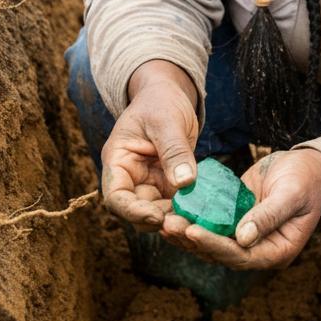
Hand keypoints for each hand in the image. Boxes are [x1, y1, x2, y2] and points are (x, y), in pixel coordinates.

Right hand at [100, 60, 199, 231]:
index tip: (158, 217)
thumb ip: (174, 150)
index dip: (133, 212)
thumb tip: (185, 183)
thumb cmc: (160, 102)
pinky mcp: (167, 184)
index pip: (116, 197)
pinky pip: (174, 202)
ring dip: (174, 218)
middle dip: (158, 220)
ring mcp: (148, 182)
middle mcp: (130, 177)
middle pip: (136, 210)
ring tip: (196, 222)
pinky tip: (204, 212)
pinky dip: (186, 208)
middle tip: (184, 225)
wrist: (169, 95)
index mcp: (117, 161)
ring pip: (156, 211)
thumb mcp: (166, 121)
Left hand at [160, 148, 320, 269]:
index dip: (215, 245)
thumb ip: (269, 216)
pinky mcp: (236, 218)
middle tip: (168, 226)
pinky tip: (176, 210)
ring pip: (212, 241)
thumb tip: (243, 238)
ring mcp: (246, 235)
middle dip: (193, 239)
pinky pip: (214, 222)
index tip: (192, 231)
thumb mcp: (292, 195)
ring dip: (188, 232)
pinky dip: (196, 217)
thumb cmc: (306, 180)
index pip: (240, 255)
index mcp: (276, 251)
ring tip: (165, 221)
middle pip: (220, 252)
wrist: (309, 167)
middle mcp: (258, 249)